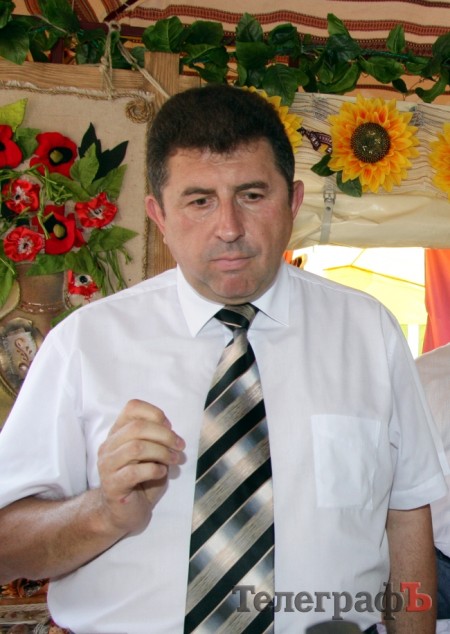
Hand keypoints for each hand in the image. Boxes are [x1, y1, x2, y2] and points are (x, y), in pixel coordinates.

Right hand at [96, 399, 184, 536]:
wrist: (123, 513)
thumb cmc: (141, 480)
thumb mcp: (152, 454)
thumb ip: (156, 439)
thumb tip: (170, 430)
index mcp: (117, 433)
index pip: (132, 407)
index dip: (155, 413)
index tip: (170, 427)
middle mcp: (108, 446)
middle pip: (137, 427)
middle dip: (165, 435)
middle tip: (179, 446)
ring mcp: (108, 466)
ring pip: (136, 447)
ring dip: (162, 452)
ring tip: (174, 460)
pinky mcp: (113, 486)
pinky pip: (134, 472)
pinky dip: (154, 469)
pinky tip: (161, 473)